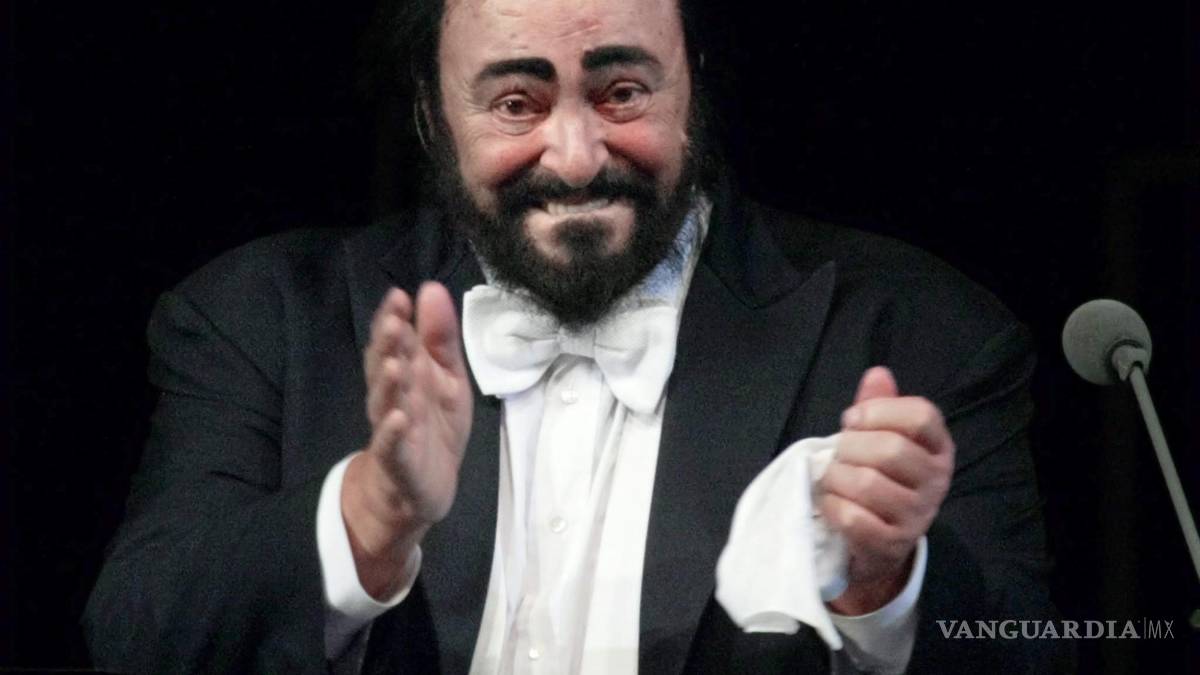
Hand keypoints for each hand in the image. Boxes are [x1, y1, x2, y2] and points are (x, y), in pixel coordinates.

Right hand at [342, 282, 472, 597]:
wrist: (423, 488)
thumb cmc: (435, 425)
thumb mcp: (447, 377)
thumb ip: (440, 338)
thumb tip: (431, 288)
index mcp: (406, 372)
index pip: (395, 340)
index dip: (394, 319)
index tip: (399, 296)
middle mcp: (393, 396)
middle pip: (385, 366)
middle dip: (388, 345)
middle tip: (393, 322)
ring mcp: (392, 428)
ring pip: (385, 402)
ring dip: (388, 383)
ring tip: (395, 364)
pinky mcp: (398, 460)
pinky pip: (391, 445)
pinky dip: (392, 432)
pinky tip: (397, 418)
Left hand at [820, 366, 954, 613]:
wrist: (881, 541)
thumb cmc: (879, 478)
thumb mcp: (880, 438)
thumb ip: (878, 406)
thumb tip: (878, 374)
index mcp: (938, 447)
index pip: (921, 415)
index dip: (878, 411)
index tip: (852, 420)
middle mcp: (936, 480)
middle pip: (891, 449)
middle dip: (850, 446)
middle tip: (840, 453)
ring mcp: (917, 516)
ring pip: (867, 484)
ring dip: (836, 477)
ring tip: (834, 479)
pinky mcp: (892, 544)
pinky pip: (853, 519)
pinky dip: (833, 506)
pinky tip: (833, 503)